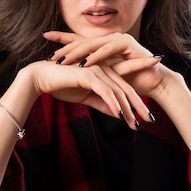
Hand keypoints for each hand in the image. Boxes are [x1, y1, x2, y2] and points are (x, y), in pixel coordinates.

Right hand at [22, 55, 157, 129]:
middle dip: (138, 105)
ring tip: (135, 123)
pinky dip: (113, 103)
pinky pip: (104, 90)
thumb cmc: (61, 85)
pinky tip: (120, 115)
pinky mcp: (87, 74)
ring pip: (117, 90)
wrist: (41, 78)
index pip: (124, 87)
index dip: (136, 102)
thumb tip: (118, 114)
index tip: (145, 116)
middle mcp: (102, 67)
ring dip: (127, 108)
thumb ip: (102, 103)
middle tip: (149, 120)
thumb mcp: (86, 97)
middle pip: (125, 88)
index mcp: (103, 71)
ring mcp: (96, 69)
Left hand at [43, 31, 169, 98]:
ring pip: (92, 44)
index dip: (62, 38)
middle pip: (82, 41)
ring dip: (77, 53)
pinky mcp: (128, 44)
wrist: (154, 82)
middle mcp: (109, 39)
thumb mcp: (105, 77)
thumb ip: (91, 73)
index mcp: (102, 45)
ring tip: (63, 61)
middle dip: (65, 48)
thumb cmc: (130, 81)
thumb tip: (68, 75)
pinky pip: (108, 50)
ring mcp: (118, 39)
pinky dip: (96, 57)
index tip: (44, 36)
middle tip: (51, 56)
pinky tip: (85, 63)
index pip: (78, 40)